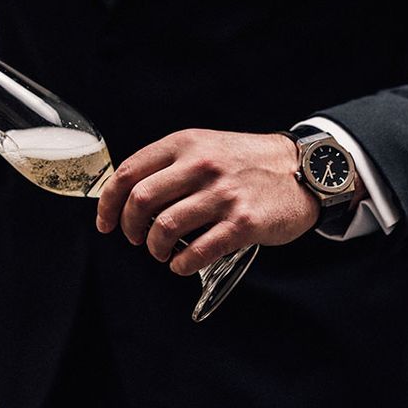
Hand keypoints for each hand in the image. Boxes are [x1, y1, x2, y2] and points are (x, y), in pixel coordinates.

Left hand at [96, 129, 319, 275]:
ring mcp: (222, 194)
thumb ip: (169, 164)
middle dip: (128, 226)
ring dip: (153, 247)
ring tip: (158, 251)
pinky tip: (181, 263)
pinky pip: (198, 250)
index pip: (129, 172)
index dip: (108, 201)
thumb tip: (129, 195)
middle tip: (133, 237)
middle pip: (141, 199)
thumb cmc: (245, 161)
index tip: (105, 221)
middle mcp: (200, 165)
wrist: (302, 169)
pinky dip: (181, 263)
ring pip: (165, 226)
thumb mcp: (204, 145)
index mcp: (184, 144)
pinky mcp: (243, 222)